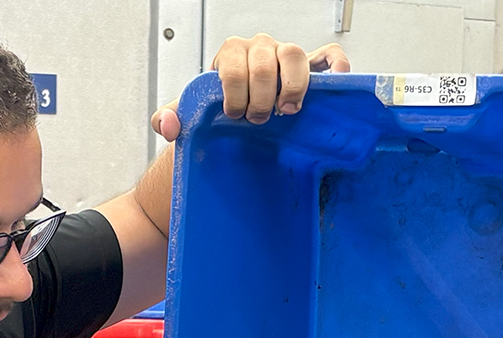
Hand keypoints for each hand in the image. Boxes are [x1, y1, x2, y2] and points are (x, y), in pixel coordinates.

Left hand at [151, 35, 349, 141]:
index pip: (233, 67)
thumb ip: (169, 118)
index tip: (235, 115)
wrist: (240, 110)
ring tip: (286, 109)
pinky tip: (332, 81)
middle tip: (259, 118)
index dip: (234, 96)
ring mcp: (285, 54)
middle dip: (260, 99)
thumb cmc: (219, 106)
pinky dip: (334, 65)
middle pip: (263, 65)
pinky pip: (328, 54)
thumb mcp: (191, 112)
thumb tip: (168, 125)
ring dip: (291, 87)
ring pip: (294, 55)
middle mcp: (259, 48)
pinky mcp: (310, 64)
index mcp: (230, 53)